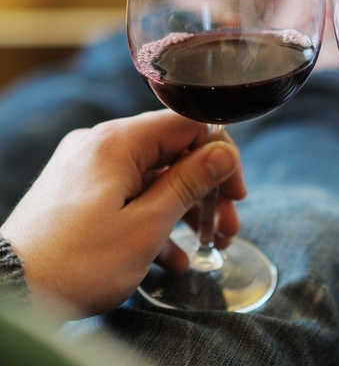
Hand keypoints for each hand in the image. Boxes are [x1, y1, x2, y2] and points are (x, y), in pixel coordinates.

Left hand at [1, 110, 245, 316]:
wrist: (9, 293)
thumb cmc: (77, 262)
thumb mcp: (146, 226)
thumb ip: (189, 183)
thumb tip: (223, 152)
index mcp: (118, 141)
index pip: (188, 124)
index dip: (220, 156)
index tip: (236, 194)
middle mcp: (100, 144)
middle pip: (171, 152)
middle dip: (204, 190)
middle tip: (227, 229)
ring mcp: (85, 169)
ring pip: (150, 177)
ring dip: (183, 209)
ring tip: (207, 246)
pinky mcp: (74, 195)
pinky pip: (125, 196)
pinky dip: (151, 219)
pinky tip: (172, 258)